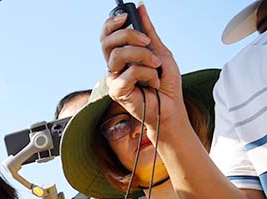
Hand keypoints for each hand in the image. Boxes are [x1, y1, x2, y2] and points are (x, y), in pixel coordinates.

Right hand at [100, 5, 187, 135]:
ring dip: (144, 56)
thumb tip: (141, 8)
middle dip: (129, 35)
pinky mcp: (117, 91)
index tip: (127, 16)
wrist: (171, 107)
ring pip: (119, 54)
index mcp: (121, 57)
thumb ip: (149, 32)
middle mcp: (114, 67)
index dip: (112, 24)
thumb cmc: (166, 84)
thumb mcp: (160, 51)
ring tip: (156, 66)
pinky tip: (153, 82)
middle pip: (108, 42)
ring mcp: (114, 79)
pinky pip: (130, 72)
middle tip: (146, 42)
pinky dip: (147, 74)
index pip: (107, 37)